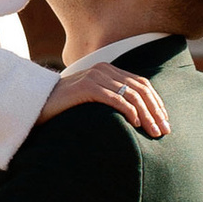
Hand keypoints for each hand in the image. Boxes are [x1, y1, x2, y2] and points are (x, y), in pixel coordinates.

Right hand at [38, 58, 168, 138]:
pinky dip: (128, 111)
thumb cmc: (66, 106)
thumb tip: (137, 116)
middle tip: (164, 131)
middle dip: (156, 111)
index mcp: (109, 70)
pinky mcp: (87, 87)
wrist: (38, 102)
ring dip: (146, 114)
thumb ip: (111, 99)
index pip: (142, 84)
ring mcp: (95, 76)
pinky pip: (114, 98)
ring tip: (152, 132)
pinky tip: (135, 123)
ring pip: (131, 94)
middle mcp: (104, 69)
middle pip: (140, 89)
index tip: (165, 121)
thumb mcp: (93, 99)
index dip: (157, 102)